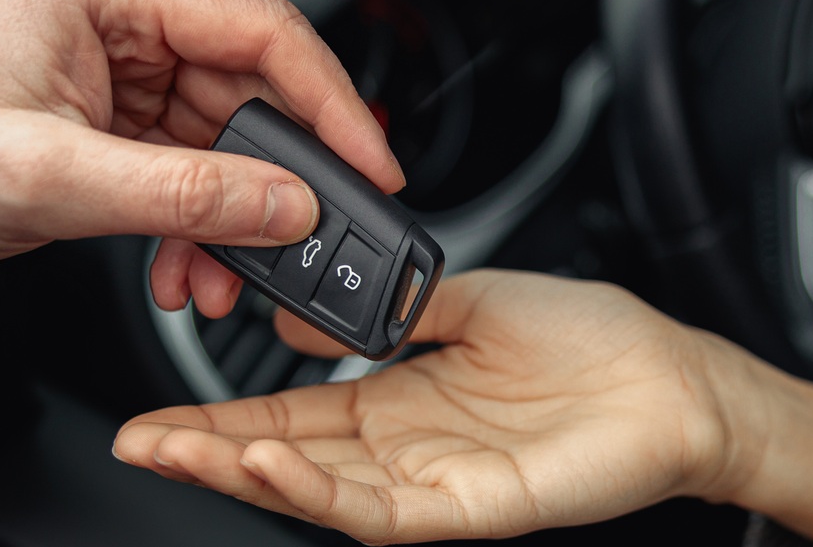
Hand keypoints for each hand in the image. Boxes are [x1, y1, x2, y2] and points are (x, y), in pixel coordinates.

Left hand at [0, 0, 399, 310]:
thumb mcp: (47, 180)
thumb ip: (182, 196)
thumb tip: (288, 204)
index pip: (258, 30)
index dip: (330, 102)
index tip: (369, 166)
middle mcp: (109, 16)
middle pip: (245, 89)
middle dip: (272, 180)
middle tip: (301, 243)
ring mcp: (101, 67)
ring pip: (213, 139)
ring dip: (225, 216)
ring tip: (218, 275)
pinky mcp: (90, 116)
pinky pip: (172, 167)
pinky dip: (186, 221)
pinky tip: (180, 265)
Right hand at [113, 270, 812, 545]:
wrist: (674, 379)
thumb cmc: (594, 342)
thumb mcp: (471, 300)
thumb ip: (388, 308)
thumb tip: (304, 312)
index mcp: (401, 398)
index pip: (291, 416)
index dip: (223, 417)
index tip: (160, 411)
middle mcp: (407, 449)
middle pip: (287, 462)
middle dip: (206, 454)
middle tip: (137, 440)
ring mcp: (435, 485)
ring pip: (319, 494)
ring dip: (243, 475)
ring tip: (178, 452)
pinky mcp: (470, 511)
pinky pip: (380, 513)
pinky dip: (318, 494)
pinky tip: (270, 469)